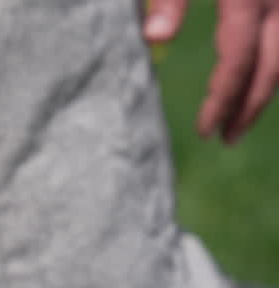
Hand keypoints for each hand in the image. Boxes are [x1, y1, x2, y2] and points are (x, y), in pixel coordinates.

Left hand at [145, 0, 278, 143]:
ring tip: (237, 123)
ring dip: (263, 93)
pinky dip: (268, 68)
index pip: (238, 62)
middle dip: (250, 108)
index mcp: (247, 1)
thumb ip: (169, 3)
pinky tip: (248, 87)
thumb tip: (153, 38)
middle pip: (270, 67)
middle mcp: (275, 4)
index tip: (204, 131)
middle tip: (227, 139)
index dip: (223, 100)